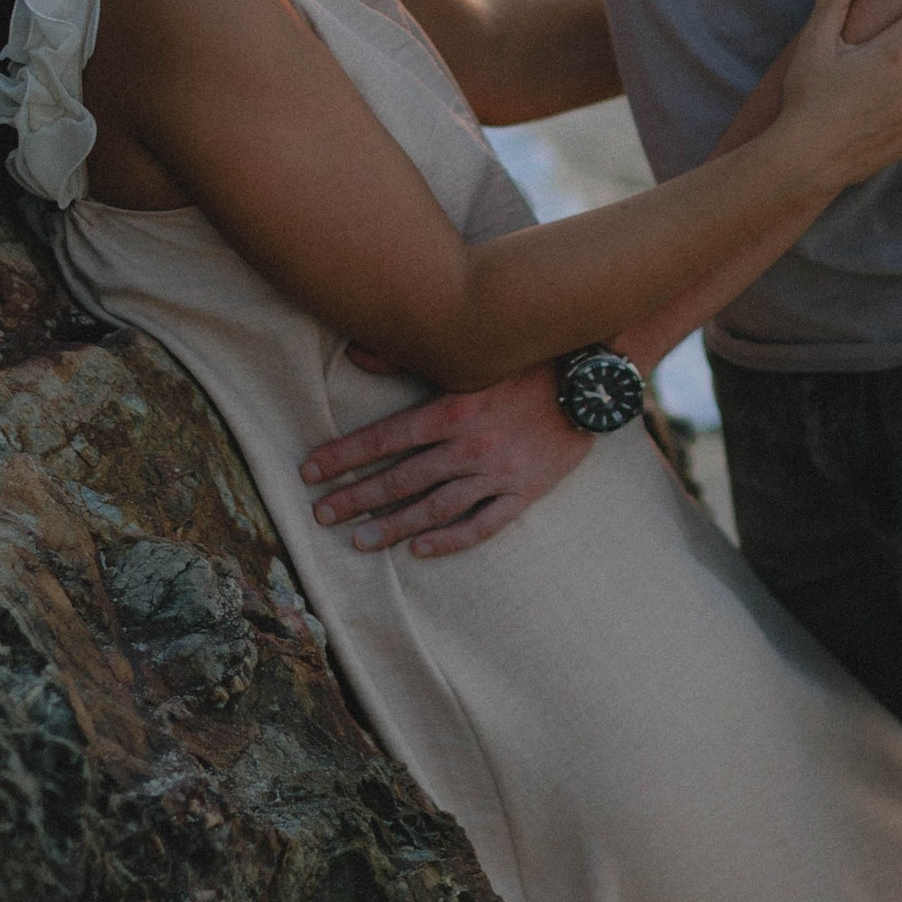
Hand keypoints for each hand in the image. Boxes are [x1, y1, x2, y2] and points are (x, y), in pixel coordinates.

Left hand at [300, 361, 593, 555]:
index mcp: (451, 408)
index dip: (342, 457)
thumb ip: (408, 355)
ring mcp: (498, 473)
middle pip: (400, 479)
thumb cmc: (526, 359)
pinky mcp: (526, 492)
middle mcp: (470, 445)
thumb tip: (355, 351)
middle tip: (322, 514)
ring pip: (435, 507)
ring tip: (359, 541)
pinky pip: (483, 524)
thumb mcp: (468, 352)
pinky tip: (421, 550)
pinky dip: (451, 541)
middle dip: (356, 498)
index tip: (309, 472)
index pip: (383, 438)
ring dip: (393, 526)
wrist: (591, 379)